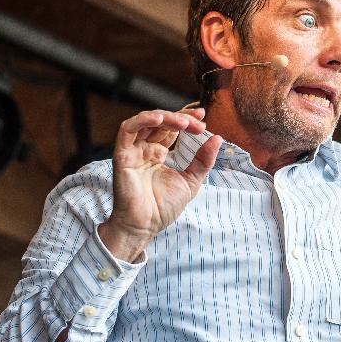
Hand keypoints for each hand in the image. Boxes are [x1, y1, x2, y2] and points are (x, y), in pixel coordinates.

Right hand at [99, 108, 221, 261]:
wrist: (146, 226)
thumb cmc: (164, 207)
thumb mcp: (191, 181)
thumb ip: (203, 160)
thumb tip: (217, 138)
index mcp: (159, 153)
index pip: (171, 127)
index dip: (185, 118)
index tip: (202, 116)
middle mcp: (145, 149)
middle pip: (161, 122)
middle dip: (181, 119)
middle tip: (199, 124)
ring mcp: (133, 151)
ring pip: (146, 121)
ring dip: (166, 117)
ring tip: (184, 123)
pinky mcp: (122, 155)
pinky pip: (127, 130)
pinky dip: (142, 120)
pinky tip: (159, 119)